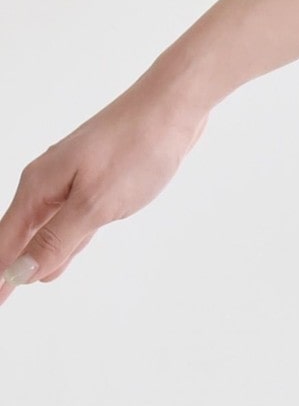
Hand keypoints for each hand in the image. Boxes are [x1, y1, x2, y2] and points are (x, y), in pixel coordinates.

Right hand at [0, 70, 209, 304]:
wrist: (174, 103)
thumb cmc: (137, 146)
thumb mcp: (95, 203)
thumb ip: (56, 239)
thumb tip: (19, 274)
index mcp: (39, 187)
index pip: (5, 244)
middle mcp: (49, 181)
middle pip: (19, 236)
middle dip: (9, 269)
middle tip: (0, 301)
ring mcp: (73, 177)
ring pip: (46, 228)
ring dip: (35, 257)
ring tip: (16, 287)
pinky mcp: (97, 176)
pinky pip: (70, 217)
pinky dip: (62, 241)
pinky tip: (59, 258)